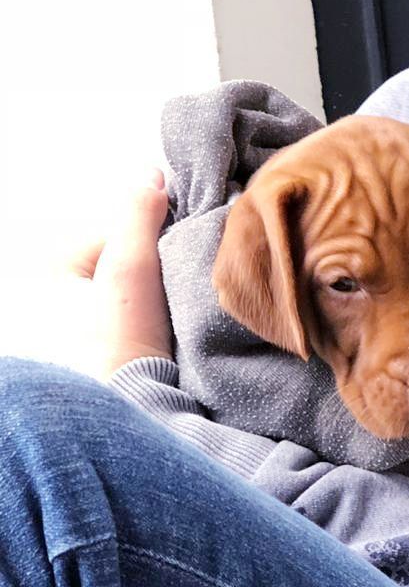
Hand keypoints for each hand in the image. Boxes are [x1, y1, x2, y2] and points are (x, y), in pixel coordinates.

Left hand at [66, 169, 175, 379]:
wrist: (132, 409)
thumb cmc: (117, 341)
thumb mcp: (129, 264)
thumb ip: (140, 214)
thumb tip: (154, 176)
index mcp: (52, 273)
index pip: (118, 236)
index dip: (155, 241)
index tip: (175, 258)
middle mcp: (59, 301)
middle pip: (129, 264)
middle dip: (158, 269)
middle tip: (179, 286)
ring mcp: (81, 332)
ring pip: (138, 294)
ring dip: (162, 297)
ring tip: (178, 311)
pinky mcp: (106, 357)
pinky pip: (141, 323)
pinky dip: (159, 323)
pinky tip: (173, 333)